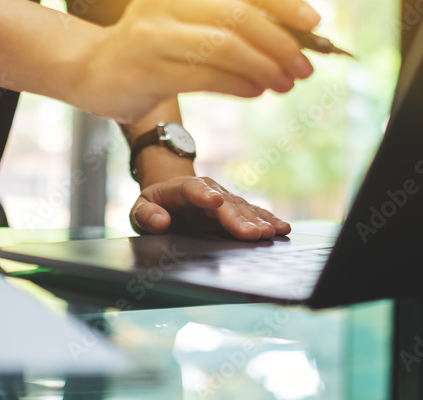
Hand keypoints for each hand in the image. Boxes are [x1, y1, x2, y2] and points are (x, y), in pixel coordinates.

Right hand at [73, 0, 319, 121]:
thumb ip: (230, 18)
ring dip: (265, 67)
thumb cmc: (151, 45)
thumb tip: (295, 37)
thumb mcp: (186, 16)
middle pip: (239, 14)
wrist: (92, 70)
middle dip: (281, 42)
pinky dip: (241, 84)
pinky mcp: (149, 68)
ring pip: (226, 46)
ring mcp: (153, 32)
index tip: (313, 22)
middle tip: (304, 66)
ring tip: (285, 82)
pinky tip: (257, 91)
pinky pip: (208, 76)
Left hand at [130, 176, 290, 240]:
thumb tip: (161, 221)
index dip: (203, 195)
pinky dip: (268, 220)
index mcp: (181, 188)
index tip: (216, 201)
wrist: (171, 193)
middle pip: (224, 203)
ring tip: (271, 233)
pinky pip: (254, 213)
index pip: (192, 189)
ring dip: (258, 221)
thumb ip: (146, 215)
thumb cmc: (154, 205)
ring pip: (242, 208)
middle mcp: (207, 190)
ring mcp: (224, 198)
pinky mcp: (235, 208)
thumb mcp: (140, 209)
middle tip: (254, 233)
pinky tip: (282, 228)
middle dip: (239, 218)